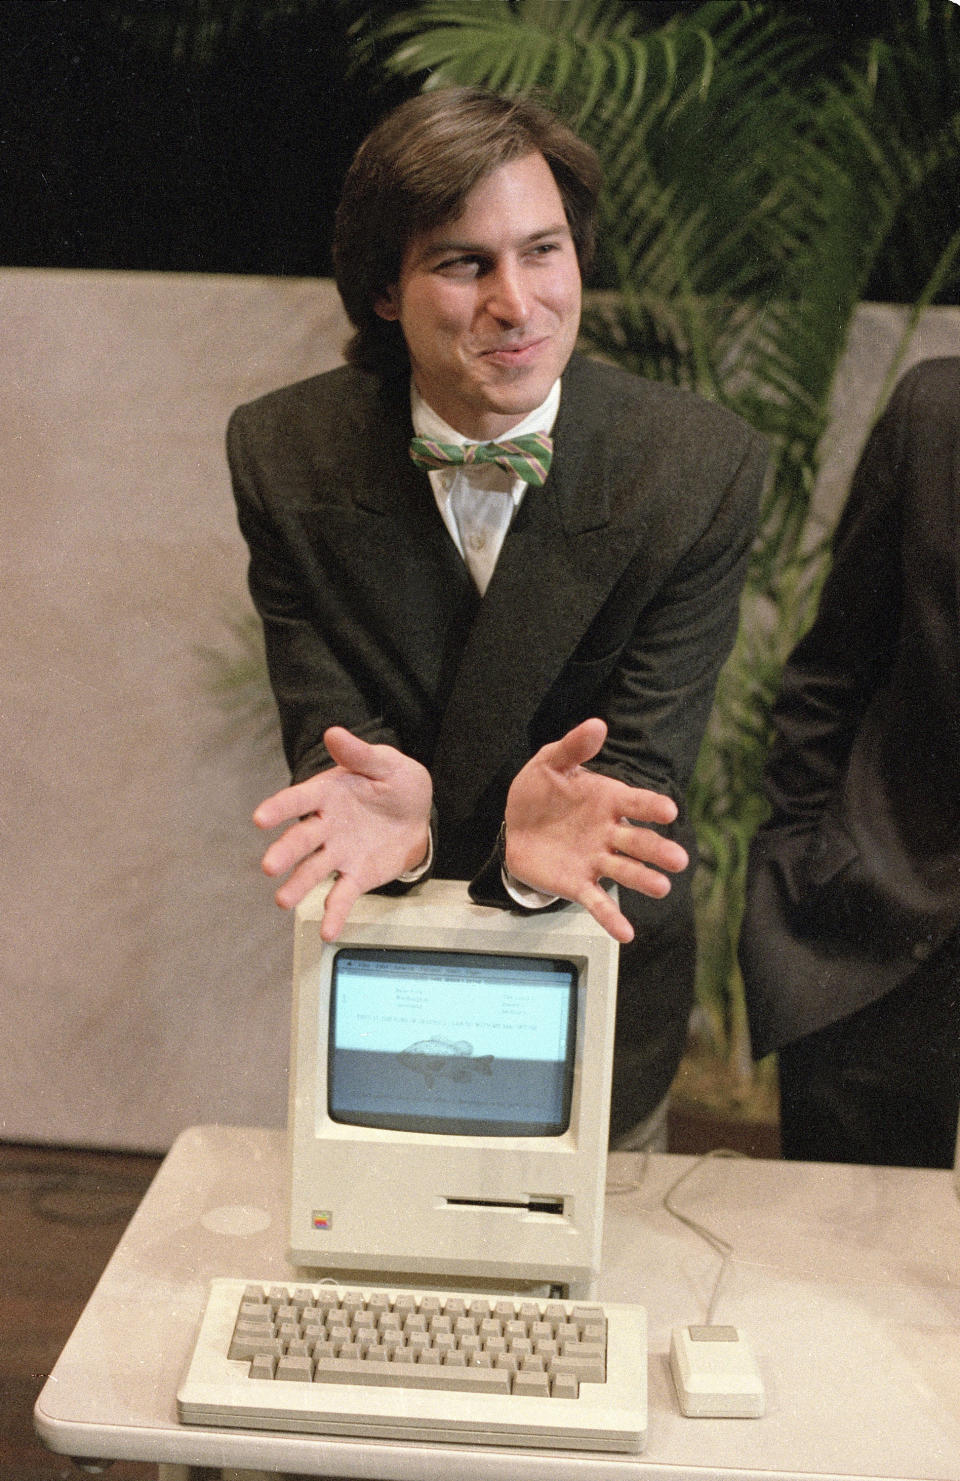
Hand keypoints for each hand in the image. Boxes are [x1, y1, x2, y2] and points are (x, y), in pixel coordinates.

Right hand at [253, 726, 431, 938]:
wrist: (417, 814)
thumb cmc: (396, 783)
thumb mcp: (386, 763)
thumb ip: (361, 755)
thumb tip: (335, 733)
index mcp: (328, 793)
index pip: (299, 800)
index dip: (280, 809)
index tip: (260, 818)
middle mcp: (326, 825)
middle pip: (301, 840)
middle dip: (285, 852)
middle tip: (269, 865)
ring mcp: (338, 853)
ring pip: (313, 870)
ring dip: (298, 885)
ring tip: (282, 901)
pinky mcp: (355, 876)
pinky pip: (341, 895)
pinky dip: (334, 913)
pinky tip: (327, 931)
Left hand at [503, 717, 688, 942]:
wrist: (514, 825)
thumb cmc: (540, 791)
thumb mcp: (550, 763)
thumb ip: (573, 747)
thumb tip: (597, 724)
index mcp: (608, 799)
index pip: (636, 802)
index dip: (652, 806)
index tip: (669, 810)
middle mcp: (609, 832)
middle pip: (639, 842)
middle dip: (658, 850)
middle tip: (678, 860)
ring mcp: (596, 860)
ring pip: (625, 871)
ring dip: (643, 880)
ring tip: (662, 888)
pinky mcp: (579, 883)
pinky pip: (597, 902)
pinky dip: (612, 918)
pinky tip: (626, 934)